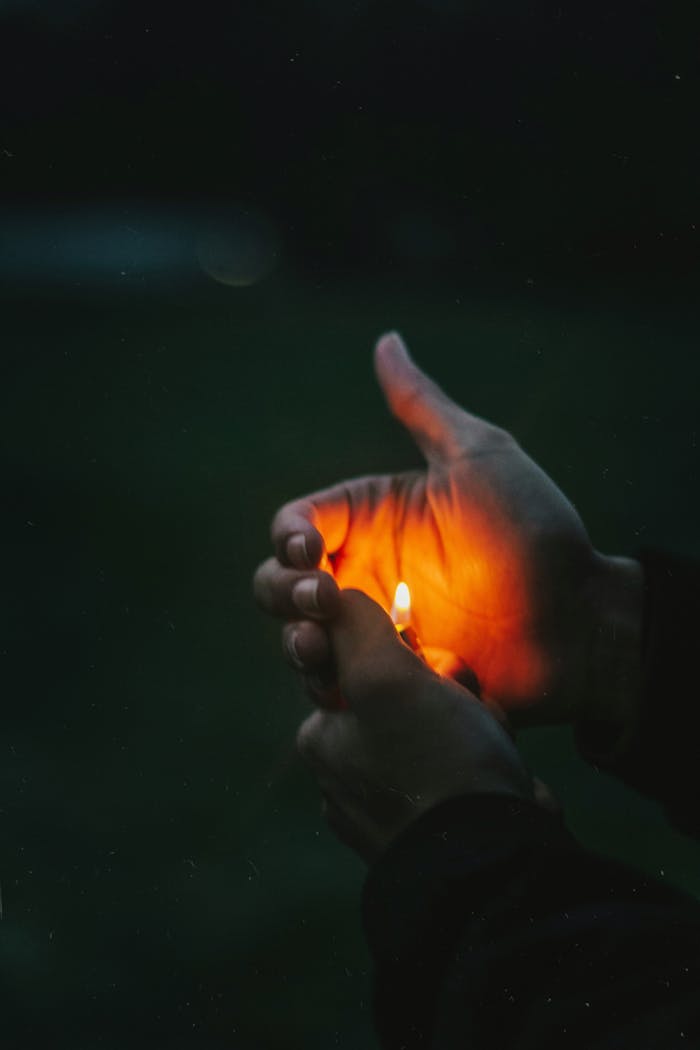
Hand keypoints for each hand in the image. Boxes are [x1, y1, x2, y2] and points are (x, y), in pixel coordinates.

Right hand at [254, 332, 641, 726]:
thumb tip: (386, 340)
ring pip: (297, 640)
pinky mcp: (389, 681)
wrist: (579, 622)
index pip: (294, 523)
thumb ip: (424, 408)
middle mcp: (363, 575)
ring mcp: (374, 633)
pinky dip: (328, 686)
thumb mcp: (479, 457)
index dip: (287, 537)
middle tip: (323, 603)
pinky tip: (347, 685)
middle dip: (282, 592)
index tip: (307, 550)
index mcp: (372, 519)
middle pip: (279, 584)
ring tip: (321, 651)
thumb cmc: (533, 532)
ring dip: (295, 644)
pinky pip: (335, 686)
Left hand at [296, 588, 533, 861]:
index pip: (363, 661)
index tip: (430, 671)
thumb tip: (336, 597)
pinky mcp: (439, 828)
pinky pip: (465, 768)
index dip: (409, 657)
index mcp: (322, 739)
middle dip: (448, 691)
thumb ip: (354, 627)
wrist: (494, 864)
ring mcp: (391, 808)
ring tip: (492, 744)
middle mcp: (345, 775)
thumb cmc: (435, 762)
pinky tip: (507, 777)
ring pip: (442, 726)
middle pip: (406, 693)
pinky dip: (488, 762)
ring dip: (474, 721)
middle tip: (469, 709)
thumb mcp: (383, 677)